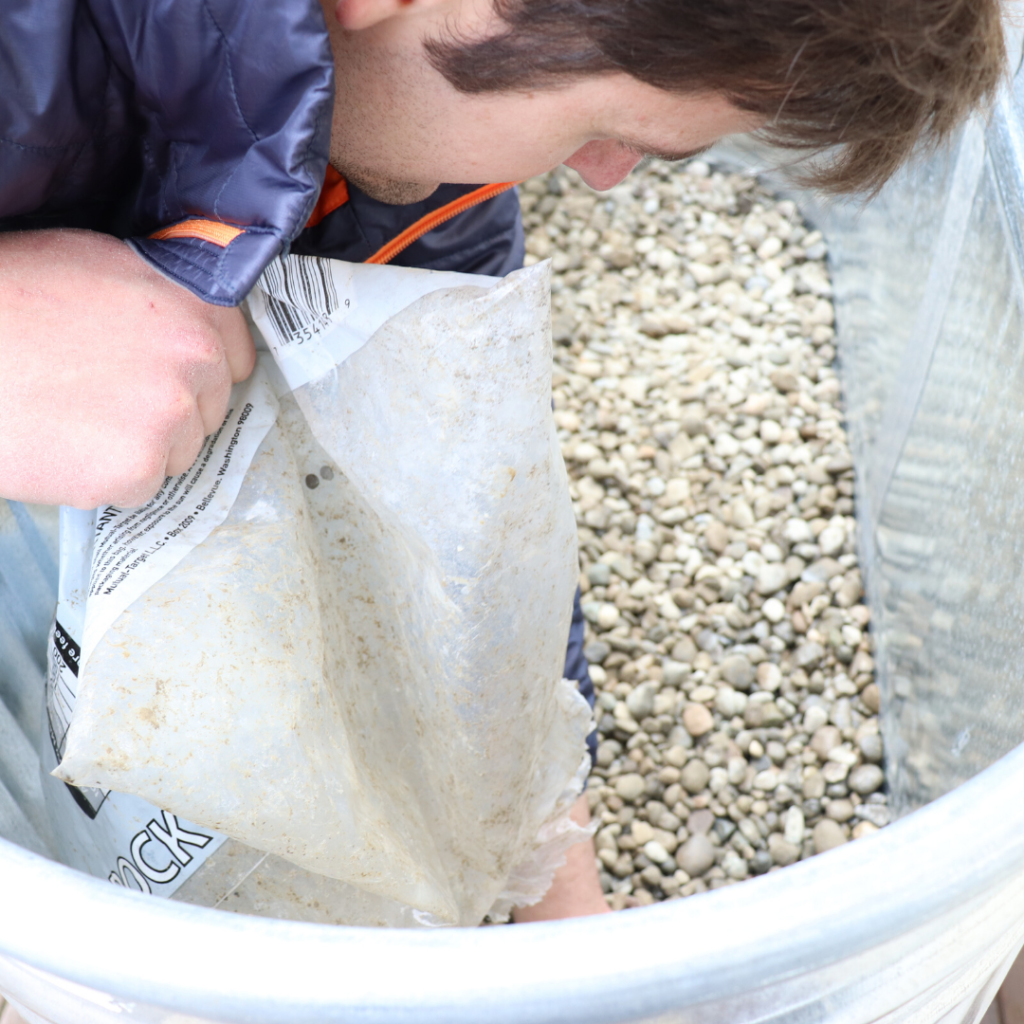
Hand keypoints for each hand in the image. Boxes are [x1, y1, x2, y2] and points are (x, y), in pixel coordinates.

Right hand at [0, 230, 254, 508]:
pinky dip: (106, 478)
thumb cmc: (9, 299)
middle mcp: (196, 358)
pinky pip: (140, 486)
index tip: (173, 380)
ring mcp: (170, 415)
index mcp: (194, 303)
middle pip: (209, 411)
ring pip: (177, 452)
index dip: (203, 374)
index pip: (237, 358)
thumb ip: (161, 295)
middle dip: (168, 412)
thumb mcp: (98, 264)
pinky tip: (65, 444)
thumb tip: (190, 322)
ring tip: (75, 416)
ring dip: (138, 446)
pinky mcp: (136, 467)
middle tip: (104, 397)